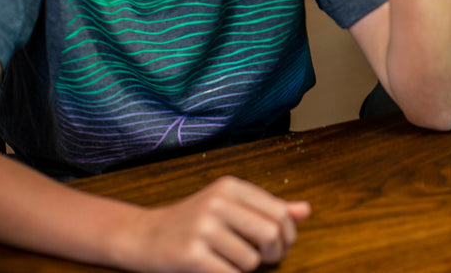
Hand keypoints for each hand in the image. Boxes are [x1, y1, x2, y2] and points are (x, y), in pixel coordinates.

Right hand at [126, 176, 310, 272]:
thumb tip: (305, 211)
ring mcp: (202, 228)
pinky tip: (218, 269)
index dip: (287, 235)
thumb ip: (268, 208)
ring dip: (247, 268)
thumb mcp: (230, 206)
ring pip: (251, 260)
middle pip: (270, 234)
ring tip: (230, 261)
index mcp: (230, 187)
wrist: (145, 236)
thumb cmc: (194, 222)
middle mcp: (217, 202)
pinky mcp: (191, 254)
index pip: (279, 212)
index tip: (280, 245)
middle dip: (275, 253)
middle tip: (266, 259)